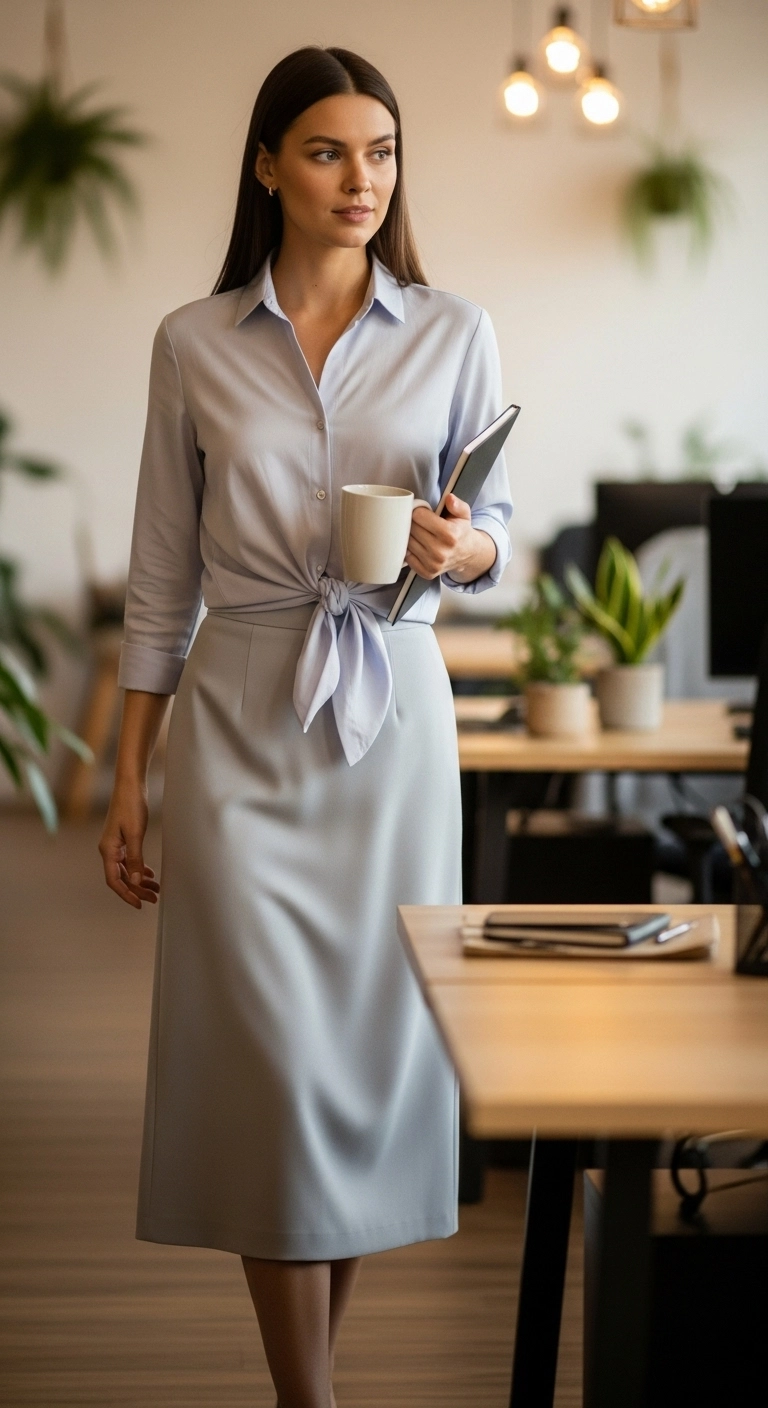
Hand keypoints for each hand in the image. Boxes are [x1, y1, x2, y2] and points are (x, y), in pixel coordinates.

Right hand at [98, 778, 158, 909]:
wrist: (130, 785)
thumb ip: (136, 858)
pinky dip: (139, 869)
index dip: (126, 894)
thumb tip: (137, 881)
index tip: (139, 905)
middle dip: (137, 890)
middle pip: (121, 877)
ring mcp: (115, 845)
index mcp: (108, 850)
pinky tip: (150, 874)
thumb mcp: (136, 834)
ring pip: (127, 870)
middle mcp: (109, 850)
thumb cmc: (131, 806)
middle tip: (154, 898)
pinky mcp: (123, 839)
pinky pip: (129, 860)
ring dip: (140, 881)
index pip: (114, 880)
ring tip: (155, 889)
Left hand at [404, 494, 496, 581]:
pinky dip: (411, 551)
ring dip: (411, 537)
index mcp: (449, 534)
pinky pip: (408, 557)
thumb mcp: (463, 514)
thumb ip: (457, 505)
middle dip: (414, 523)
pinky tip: (420, 546)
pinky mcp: (427, 573)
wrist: (468, 554)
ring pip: (407, 543)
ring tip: (420, 534)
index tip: (424, 513)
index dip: (419, 512)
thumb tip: (449, 498)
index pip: (418, 516)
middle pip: (411, 529)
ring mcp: (433, 564)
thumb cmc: (461, 531)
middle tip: (421, 523)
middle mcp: (440, 551)